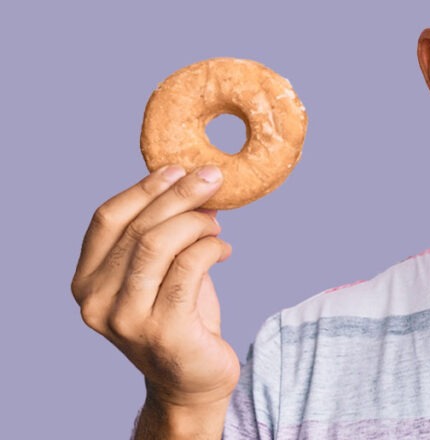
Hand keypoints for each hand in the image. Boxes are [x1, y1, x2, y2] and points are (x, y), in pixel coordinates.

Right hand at [71, 165, 238, 413]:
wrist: (193, 379)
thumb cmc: (179, 317)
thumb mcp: (160, 271)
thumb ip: (161, 234)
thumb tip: (189, 181)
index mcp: (86, 282)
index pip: (106, 220)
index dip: (143, 189)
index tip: (176, 169)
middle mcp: (96, 302)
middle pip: (137, 229)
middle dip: (179, 196)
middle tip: (212, 179)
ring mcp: (126, 319)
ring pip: (159, 244)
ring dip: (196, 222)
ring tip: (217, 221)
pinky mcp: (163, 330)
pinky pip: (189, 267)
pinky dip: (211, 246)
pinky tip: (225, 248)